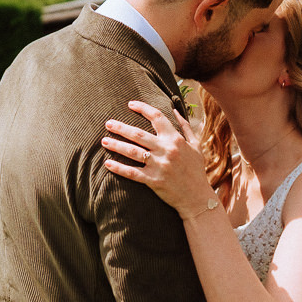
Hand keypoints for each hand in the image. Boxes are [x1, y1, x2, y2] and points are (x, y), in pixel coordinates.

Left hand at [101, 101, 214, 217]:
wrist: (197, 197)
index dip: (142, 108)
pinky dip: (119, 168)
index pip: (157, 117)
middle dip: (121, 127)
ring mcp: (159, 166)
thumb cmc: (196, 170)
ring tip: (104, 141)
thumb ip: (186, 126)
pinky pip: (132, 173)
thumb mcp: (196, 145)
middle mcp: (167, 150)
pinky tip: (107, 163)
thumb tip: (175, 109)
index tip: (130, 104)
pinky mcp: (153, 180)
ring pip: (132, 152)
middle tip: (108, 124)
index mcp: (176, 139)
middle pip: (138, 134)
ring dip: (116, 145)